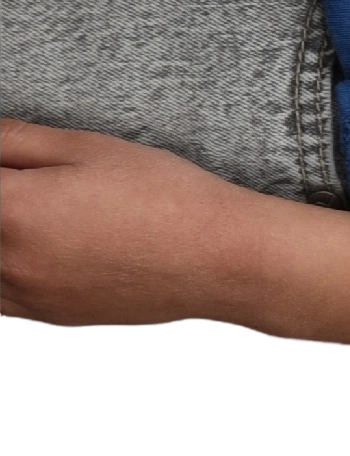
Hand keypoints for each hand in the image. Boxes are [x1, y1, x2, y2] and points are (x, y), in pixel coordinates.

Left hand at [0, 118, 275, 330]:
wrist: (221, 260)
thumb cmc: (168, 200)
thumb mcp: (91, 148)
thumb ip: (17, 139)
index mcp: (12, 208)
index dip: (1, 170)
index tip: (13, 165)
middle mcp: (6, 260)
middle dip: (5, 199)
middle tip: (33, 188)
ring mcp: (24, 295)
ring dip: (2, 238)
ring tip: (34, 219)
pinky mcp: (45, 315)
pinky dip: (6, 271)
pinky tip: (39, 251)